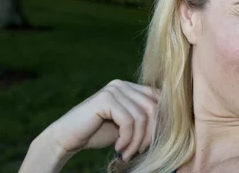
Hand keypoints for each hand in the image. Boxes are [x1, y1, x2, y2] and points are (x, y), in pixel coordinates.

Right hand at [42, 80, 160, 161]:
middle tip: (140, 151)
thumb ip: (144, 119)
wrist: (65, 138)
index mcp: (130, 87)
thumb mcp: (126, 125)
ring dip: (138, 141)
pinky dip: (127, 139)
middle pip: (154, 108)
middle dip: (151, 134)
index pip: (158, 99)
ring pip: (142, 117)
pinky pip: (129, 122)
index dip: (161, 121)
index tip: (153, 142)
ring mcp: (114, 89)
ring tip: (128, 153)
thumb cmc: (96, 133)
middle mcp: (122, 84)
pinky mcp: (106, 99)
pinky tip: (118, 148)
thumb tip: (172, 123)